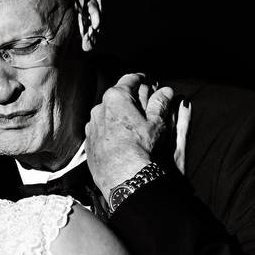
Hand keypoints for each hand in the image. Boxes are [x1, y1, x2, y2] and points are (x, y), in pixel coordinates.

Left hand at [85, 73, 179, 199]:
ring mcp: (92, 126)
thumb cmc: (141, 147)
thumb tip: (166, 92)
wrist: (122, 175)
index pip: (130, 79)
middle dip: (130, 99)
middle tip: (142, 104)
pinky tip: (120, 141)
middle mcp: (99, 108)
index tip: (148, 81)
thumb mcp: (156, 123)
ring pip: (107, 114)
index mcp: (116, 97)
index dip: (142, 79)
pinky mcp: (88, 142)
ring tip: (131, 126)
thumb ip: (161, 104)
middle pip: (117, 97)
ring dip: (118, 116)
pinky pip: (100, 131)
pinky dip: (109, 132)